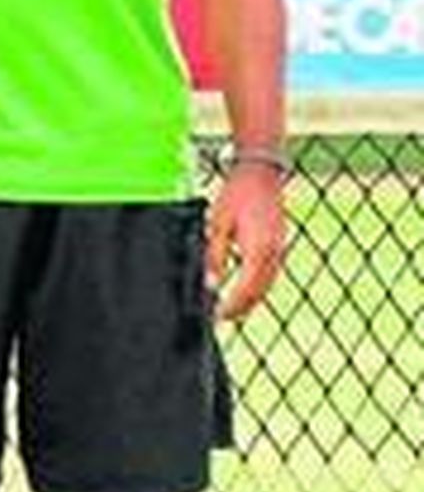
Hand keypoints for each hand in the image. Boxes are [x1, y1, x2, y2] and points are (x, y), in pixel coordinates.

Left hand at [207, 167, 286, 320]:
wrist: (260, 173)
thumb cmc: (236, 195)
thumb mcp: (217, 225)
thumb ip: (215, 256)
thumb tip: (212, 284)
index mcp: (258, 249)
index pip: (246, 289)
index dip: (232, 306)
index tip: (218, 316)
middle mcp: (274, 253)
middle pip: (259, 291)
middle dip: (242, 308)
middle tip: (223, 318)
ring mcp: (280, 249)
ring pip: (267, 284)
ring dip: (252, 299)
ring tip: (233, 309)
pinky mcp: (280, 245)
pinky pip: (271, 274)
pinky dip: (259, 286)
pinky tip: (247, 290)